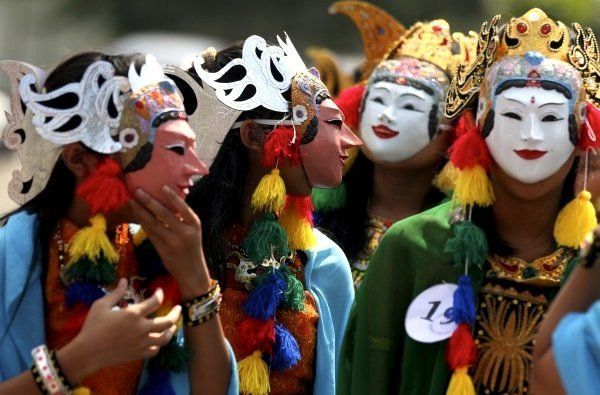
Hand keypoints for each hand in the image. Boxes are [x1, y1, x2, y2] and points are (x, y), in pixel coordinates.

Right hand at [58, 279, 180, 382]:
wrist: (87, 353)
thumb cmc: (92, 327)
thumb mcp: (101, 306)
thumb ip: (116, 293)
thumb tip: (124, 281)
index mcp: (133, 314)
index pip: (156, 301)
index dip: (160, 294)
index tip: (159, 291)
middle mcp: (142, 328)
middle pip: (168, 321)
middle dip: (176, 313)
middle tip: (178, 308)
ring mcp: (142, 343)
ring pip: (165, 338)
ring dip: (171, 330)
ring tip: (172, 326)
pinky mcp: (138, 354)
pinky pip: (155, 350)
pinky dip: (158, 344)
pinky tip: (157, 340)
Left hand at [129, 186, 210, 298]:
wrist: (192, 272)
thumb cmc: (192, 247)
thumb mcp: (193, 231)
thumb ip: (182, 218)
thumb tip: (168, 199)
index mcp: (194, 224)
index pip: (182, 207)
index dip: (172, 197)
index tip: (161, 186)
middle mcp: (184, 232)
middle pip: (163, 213)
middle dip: (148, 201)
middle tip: (137, 190)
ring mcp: (172, 241)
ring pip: (153, 223)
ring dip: (140, 211)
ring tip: (131, 201)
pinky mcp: (162, 249)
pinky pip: (150, 233)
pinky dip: (142, 223)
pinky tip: (135, 215)